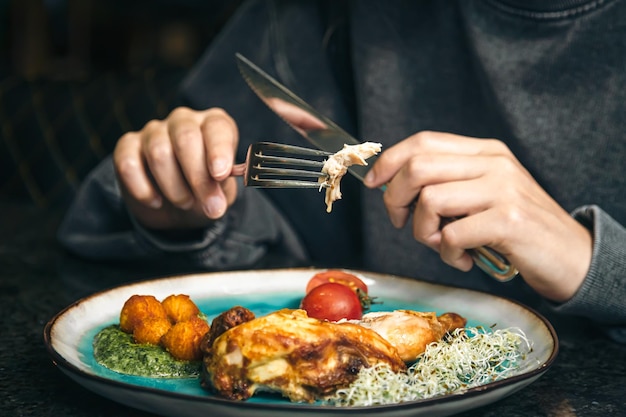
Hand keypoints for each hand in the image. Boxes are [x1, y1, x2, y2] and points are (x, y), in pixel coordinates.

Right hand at [113, 107, 238, 229]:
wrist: (176, 207)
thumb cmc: (204, 192)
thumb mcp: (222, 192)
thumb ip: (223, 188)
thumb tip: (222, 196)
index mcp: (213, 125)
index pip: (217, 127)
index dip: (219, 150)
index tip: (220, 175)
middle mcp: (183, 121)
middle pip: (186, 138)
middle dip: (198, 177)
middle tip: (210, 206)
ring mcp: (153, 131)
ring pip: (158, 153)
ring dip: (174, 187)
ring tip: (185, 203)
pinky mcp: (127, 146)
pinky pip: (128, 164)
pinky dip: (143, 189)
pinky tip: (156, 202)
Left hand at [364, 131, 592, 301]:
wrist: (572, 256)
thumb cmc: (517, 230)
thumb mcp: (484, 195)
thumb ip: (447, 184)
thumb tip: (393, 187)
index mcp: (485, 152)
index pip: (424, 142)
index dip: (390, 161)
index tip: (373, 183)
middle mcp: (493, 164)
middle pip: (418, 167)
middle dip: (396, 200)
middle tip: (402, 223)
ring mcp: (502, 189)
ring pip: (430, 200)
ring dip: (423, 233)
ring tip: (442, 246)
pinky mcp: (508, 220)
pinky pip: (452, 235)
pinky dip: (447, 254)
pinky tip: (463, 259)